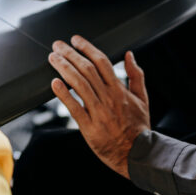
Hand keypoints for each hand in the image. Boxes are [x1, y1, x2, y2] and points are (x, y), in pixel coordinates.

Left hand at [48, 35, 149, 178]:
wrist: (137, 153)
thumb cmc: (138, 126)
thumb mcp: (142, 98)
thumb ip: (136, 75)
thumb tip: (129, 55)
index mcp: (119, 90)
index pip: (101, 62)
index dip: (87, 48)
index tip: (75, 40)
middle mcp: (108, 98)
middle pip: (87, 69)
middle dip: (70, 54)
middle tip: (57, 45)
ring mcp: (98, 112)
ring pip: (79, 85)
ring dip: (64, 69)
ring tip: (53, 58)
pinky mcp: (89, 127)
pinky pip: (74, 108)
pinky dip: (63, 94)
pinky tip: (54, 83)